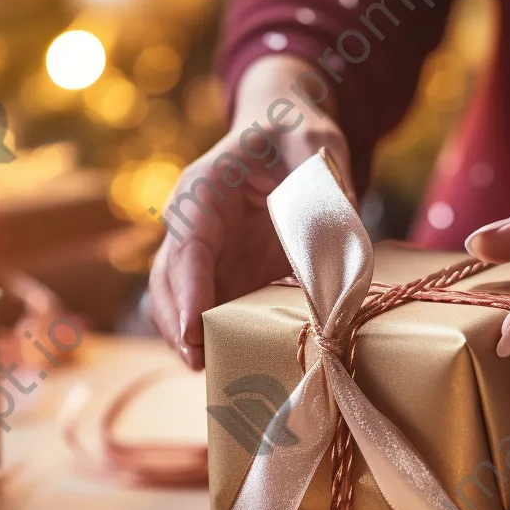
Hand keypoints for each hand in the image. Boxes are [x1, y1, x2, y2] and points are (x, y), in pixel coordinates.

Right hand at [148, 55, 350, 368]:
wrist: (285, 136)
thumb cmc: (295, 136)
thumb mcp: (314, 145)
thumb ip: (323, 182)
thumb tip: (341, 230)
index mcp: (205, 189)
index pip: (188, 243)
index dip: (188, 288)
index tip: (193, 328)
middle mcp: (193, 223)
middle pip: (168, 279)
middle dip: (177, 324)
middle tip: (198, 364)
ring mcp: (204, 252)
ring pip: (175, 300)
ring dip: (184, 336)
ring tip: (206, 373)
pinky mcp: (220, 272)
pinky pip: (203, 308)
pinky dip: (206, 336)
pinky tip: (222, 362)